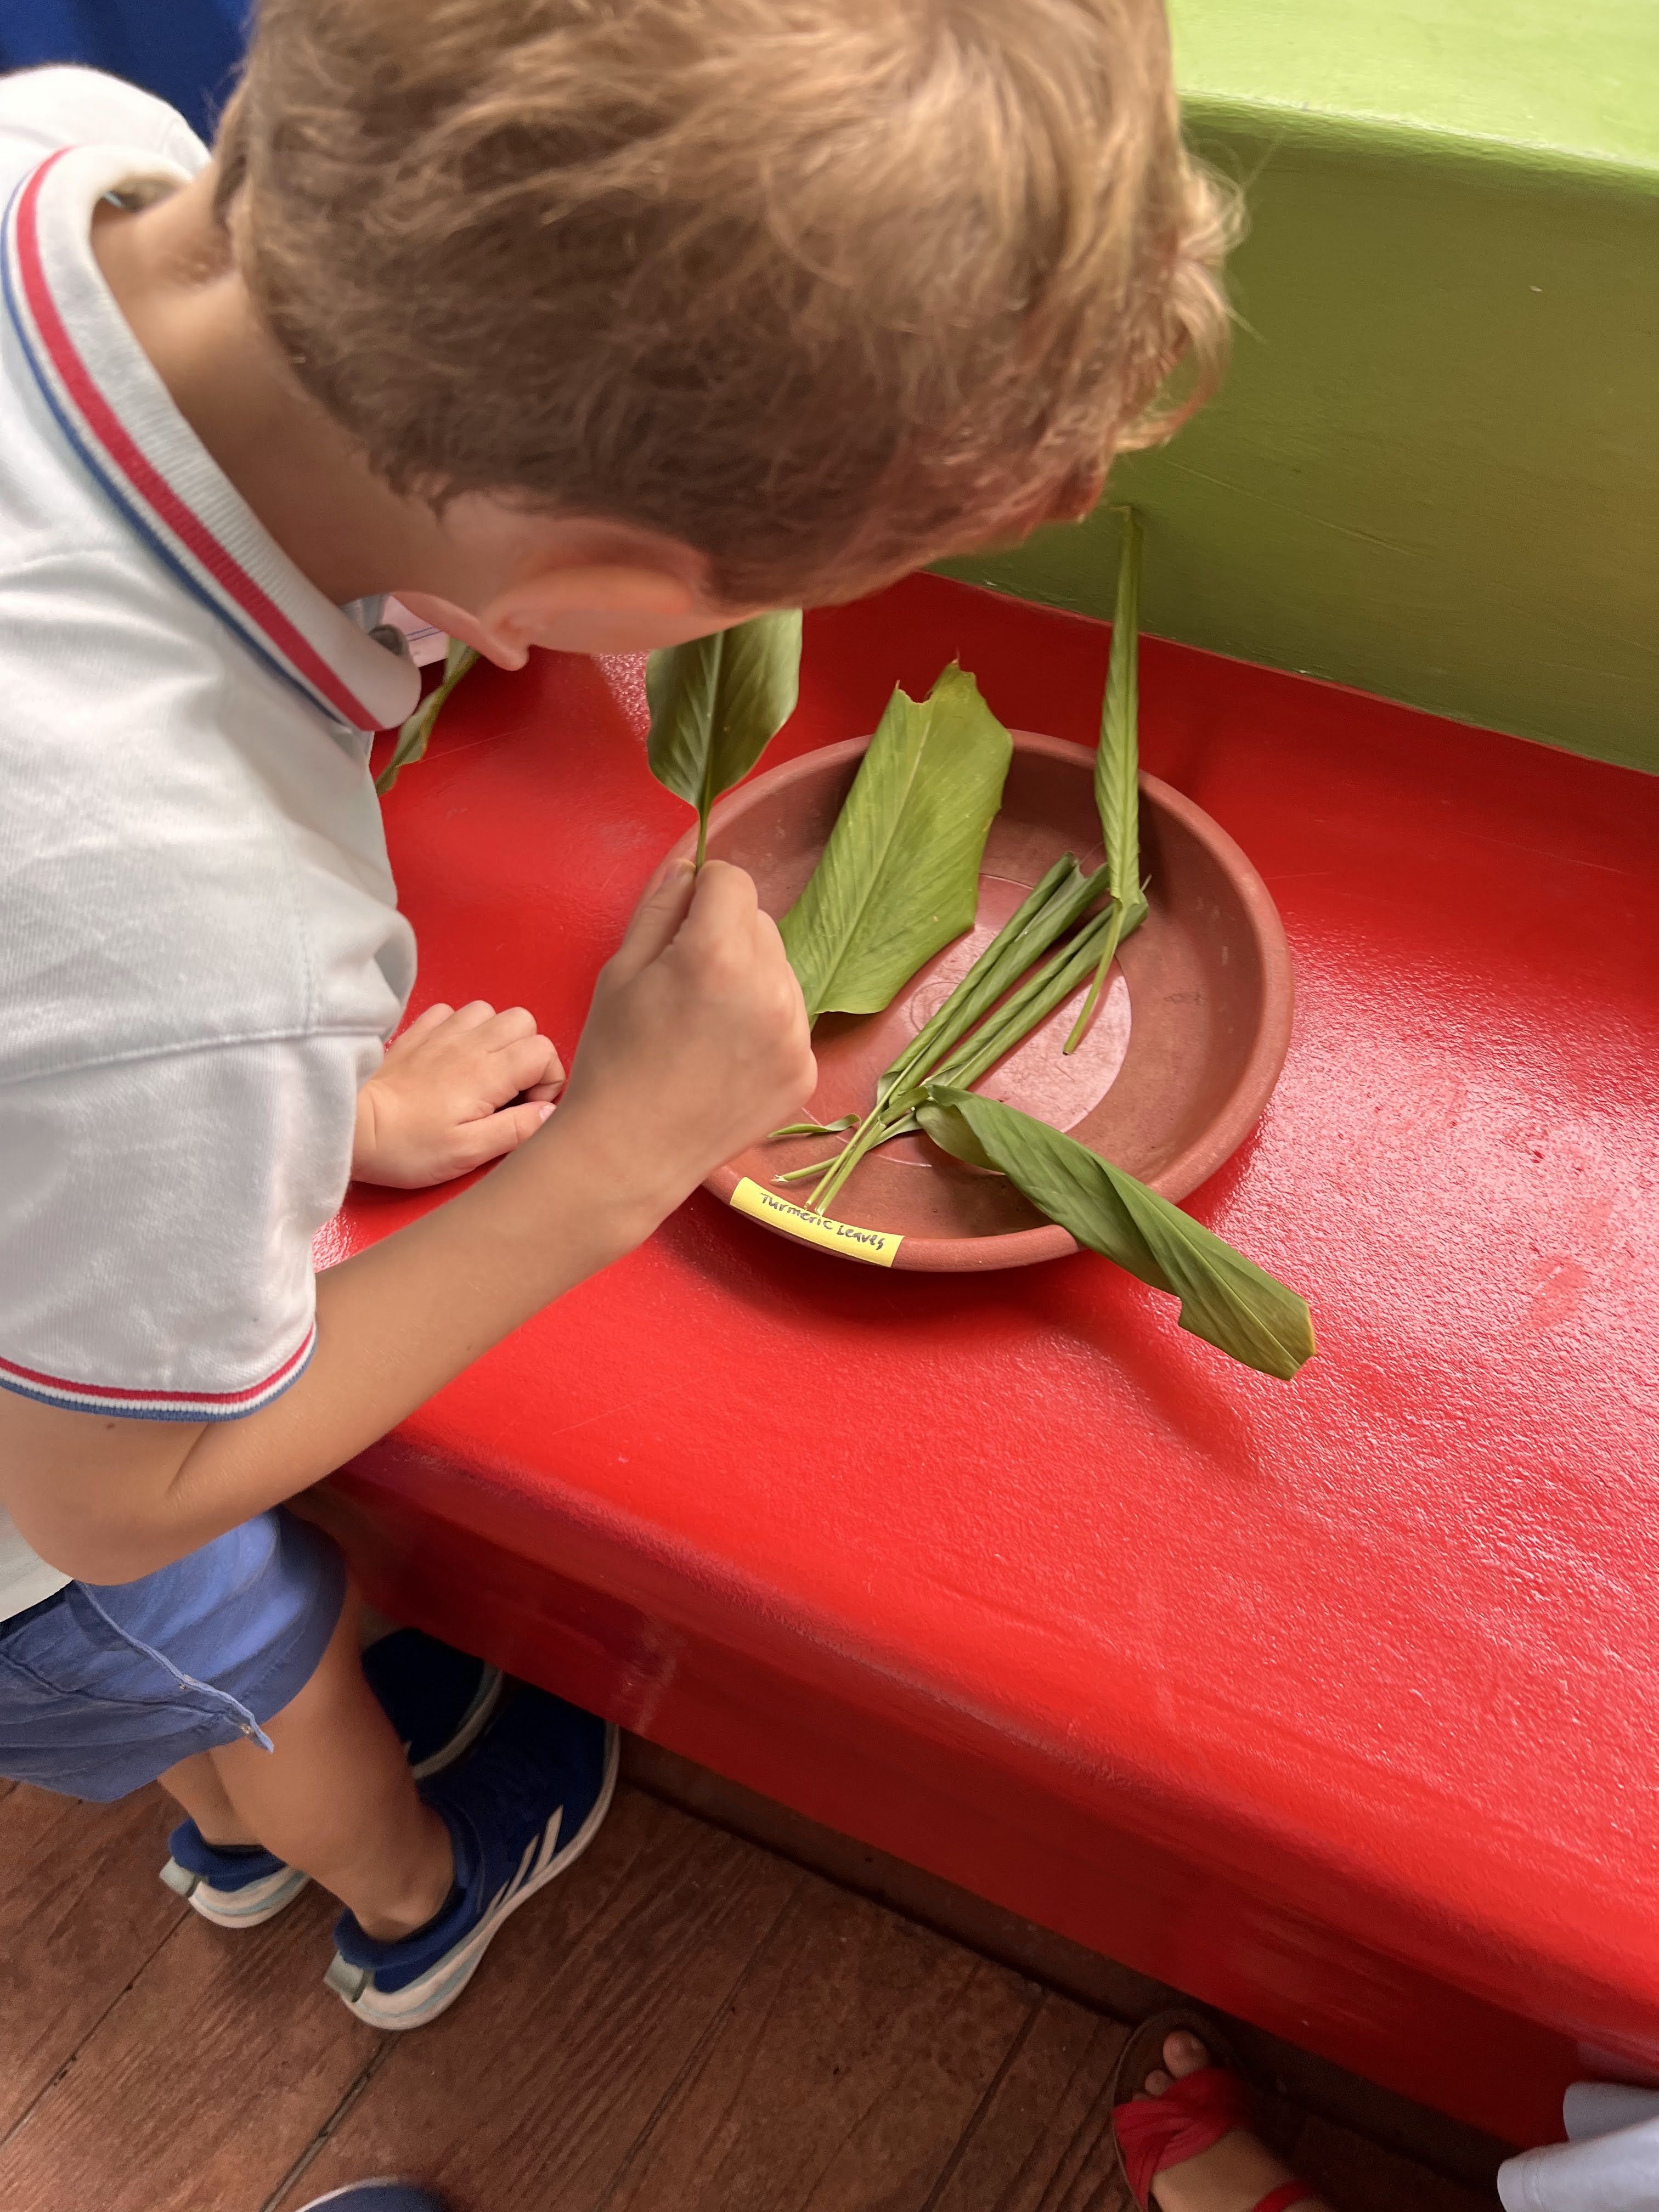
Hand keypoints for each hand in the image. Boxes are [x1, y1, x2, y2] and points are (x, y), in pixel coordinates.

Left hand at [353, 1000, 564, 1188]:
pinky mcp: (416, 1033)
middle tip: (509, 1088)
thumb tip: (550, 1111)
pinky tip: (451, 1056)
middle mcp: (469, 1043)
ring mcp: (441, 1033)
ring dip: (494, 1037)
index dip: (547, 1080)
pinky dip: (460, 1029)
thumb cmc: (408, 1146)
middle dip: (527, 1052)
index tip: (526, 1108)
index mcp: (488, 1072)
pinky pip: (450, 1012)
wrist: (351, 1127)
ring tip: (482, 1071)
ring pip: (489, 1011)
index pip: (544, 1051)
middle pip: (523, 1022)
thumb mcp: (469, 1152)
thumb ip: (517, 1129)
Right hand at [553, 855, 814, 1227]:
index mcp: (717, 954)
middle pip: (761, 923)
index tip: (680, 926)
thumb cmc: (612, 1058)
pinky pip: (790, 1020)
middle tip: (685, 986)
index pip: (733, 881)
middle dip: (727, 937)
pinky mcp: (804, 1071)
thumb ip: (661, 907)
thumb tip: (692, 866)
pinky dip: (764, 1027)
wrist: (629, 1154)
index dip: (702, 894)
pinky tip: (725, 1058)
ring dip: (750, 980)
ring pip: (780, 971)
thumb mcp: (621, 970)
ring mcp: (795, 1034)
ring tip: (704, 1026)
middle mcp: (770, 989)